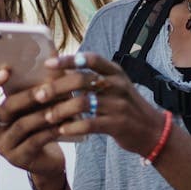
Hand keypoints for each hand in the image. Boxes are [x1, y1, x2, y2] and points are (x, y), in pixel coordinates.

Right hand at [0, 69, 65, 177]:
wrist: (47, 160)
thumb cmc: (38, 127)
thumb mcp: (31, 108)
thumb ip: (29, 90)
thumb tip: (46, 61)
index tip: (6, 71)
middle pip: (5, 109)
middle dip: (26, 97)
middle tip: (45, 89)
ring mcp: (3, 146)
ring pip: (21, 125)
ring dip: (42, 113)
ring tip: (60, 105)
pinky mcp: (18, 158)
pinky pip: (34, 141)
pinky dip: (49, 130)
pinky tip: (63, 124)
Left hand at [36, 52, 165, 157]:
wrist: (152, 131)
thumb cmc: (125, 107)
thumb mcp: (114, 87)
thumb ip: (93, 79)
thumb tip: (59, 73)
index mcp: (115, 72)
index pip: (90, 59)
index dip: (68, 59)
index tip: (48, 64)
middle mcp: (118, 85)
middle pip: (81, 80)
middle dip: (57, 88)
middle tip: (39, 95)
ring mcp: (119, 104)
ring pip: (83, 103)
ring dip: (61, 110)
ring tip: (47, 117)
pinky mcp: (118, 124)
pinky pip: (90, 124)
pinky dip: (73, 127)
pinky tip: (62, 130)